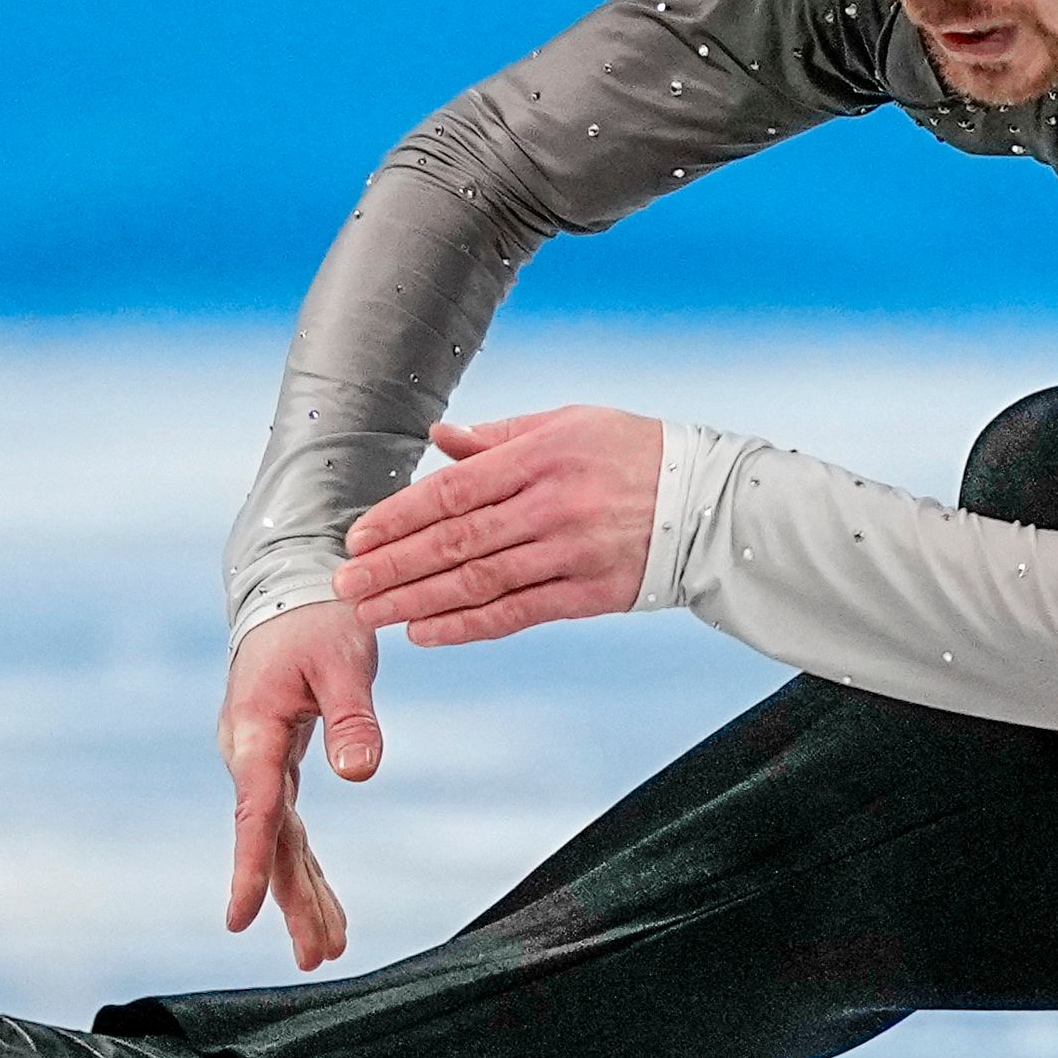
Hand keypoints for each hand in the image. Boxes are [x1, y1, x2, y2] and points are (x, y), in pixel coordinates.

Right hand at [220, 600, 378, 968]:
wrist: (288, 595)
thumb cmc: (315, 621)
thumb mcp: (343, 660)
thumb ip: (353, 717)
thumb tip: (361, 774)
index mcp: (254, 730)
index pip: (255, 809)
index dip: (250, 865)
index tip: (241, 918)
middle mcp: (248, 755)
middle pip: (270, 839)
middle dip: (291, 900)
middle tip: (319, 955)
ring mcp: (259, 764)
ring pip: (280, 841)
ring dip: (301, 894)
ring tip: (327, 949)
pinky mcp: (276, 765)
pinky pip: (288, 827)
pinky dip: (305, 867)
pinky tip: (322, 907)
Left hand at [337, 405, 667, 645]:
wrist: (712, 503)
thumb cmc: (635, 454)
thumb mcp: (570, 424)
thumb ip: (501, 436)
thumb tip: (439, 441)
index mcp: (541, 456)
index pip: (453, 491)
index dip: (399, 517)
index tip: (358, 538)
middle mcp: (552, 506)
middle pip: (456, 542)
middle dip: (393, 567)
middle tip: (345, 586)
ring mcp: (571, 554)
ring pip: (479, 583)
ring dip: (417, 601)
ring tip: (371, 613)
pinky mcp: (590, 594)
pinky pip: (517, 613)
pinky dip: (467, 626)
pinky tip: (426, 633)